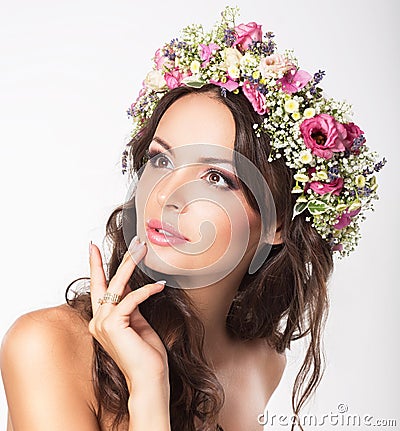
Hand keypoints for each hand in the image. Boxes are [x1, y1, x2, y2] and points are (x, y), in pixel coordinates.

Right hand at [88, 236, 168, 390]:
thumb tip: (132, 288)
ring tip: (143, 249)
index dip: (96, 266)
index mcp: (102, 321)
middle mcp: (98, 321)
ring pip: (118, 285)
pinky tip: (160, 285)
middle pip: (106, 282)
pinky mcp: (114, 325)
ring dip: (132, 265)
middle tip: (134, 241)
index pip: (100, 287)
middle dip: (119, 259)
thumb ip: (132, 306)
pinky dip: (147, 290)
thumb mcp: (138, 323)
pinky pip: (131, 299)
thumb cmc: (146, 354)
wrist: (150, 379)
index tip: (92, 247)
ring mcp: (103, 323)